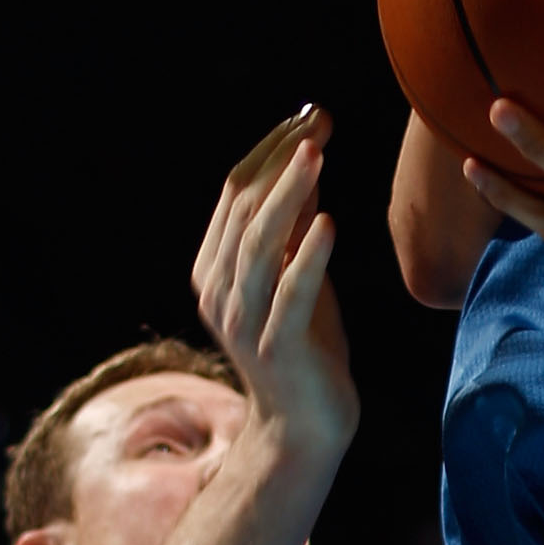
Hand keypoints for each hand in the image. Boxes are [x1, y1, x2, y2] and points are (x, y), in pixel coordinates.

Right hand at [193, 109, 357, 470]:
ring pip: (259, 244)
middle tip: (319, 124)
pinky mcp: (276, 347)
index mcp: (215, 268)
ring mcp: (244, 320)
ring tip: (317, 155)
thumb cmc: (304, 348)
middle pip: (244, 209)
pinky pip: (290, 294)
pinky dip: (308, 257)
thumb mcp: (299, 275)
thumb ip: (296, 225)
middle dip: (282, 161)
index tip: (312, 117)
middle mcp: (219, 290)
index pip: (236, 193)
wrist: (305, 427)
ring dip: (289, 194)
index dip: (272, 151)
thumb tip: (309, 158)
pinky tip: (328, 223)